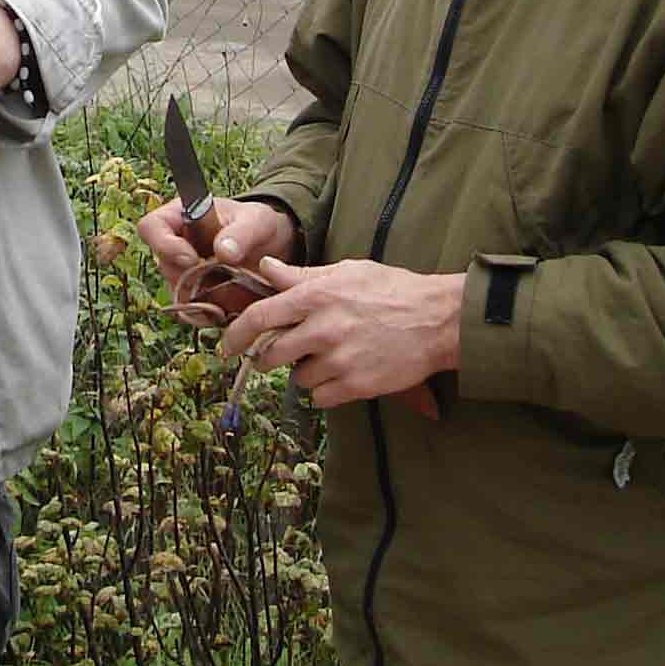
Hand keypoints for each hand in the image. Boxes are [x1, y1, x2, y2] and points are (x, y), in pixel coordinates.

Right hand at [136, 195, 296, 299]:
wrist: (270, 248)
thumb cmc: (257, 224)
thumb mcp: (257, 221)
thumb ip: (241, 233)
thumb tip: (222, 252)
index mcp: (179, 217)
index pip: (150, 227)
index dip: (163, 245)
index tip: (191, 258)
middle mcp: (174, 246)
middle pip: (164, 265)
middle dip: (190, 276)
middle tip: (222, 276)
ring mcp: (182, 274)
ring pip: (177, 292)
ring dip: (204, 296)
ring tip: (234, 289)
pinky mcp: (194, 297)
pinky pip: (193, 312)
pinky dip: (212, 313)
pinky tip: (233, 305)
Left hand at [220, 258, 465, 416]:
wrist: (438, 320)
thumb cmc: (393, 290)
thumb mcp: (346, 271)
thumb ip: (302, 276)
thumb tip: (265, 268)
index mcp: (316, 297)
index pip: (260, 317)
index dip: (236, 334)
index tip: (226, 346)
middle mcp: (323, 329)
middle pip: (271, 354)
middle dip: (266, 358)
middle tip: (275, 356)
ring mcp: (339, 360)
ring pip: (298, 378)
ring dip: (304, 372)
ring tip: (327, 358)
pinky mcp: (356, 386)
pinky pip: (320, 398)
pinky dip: (324, 391)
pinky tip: (341, 374)